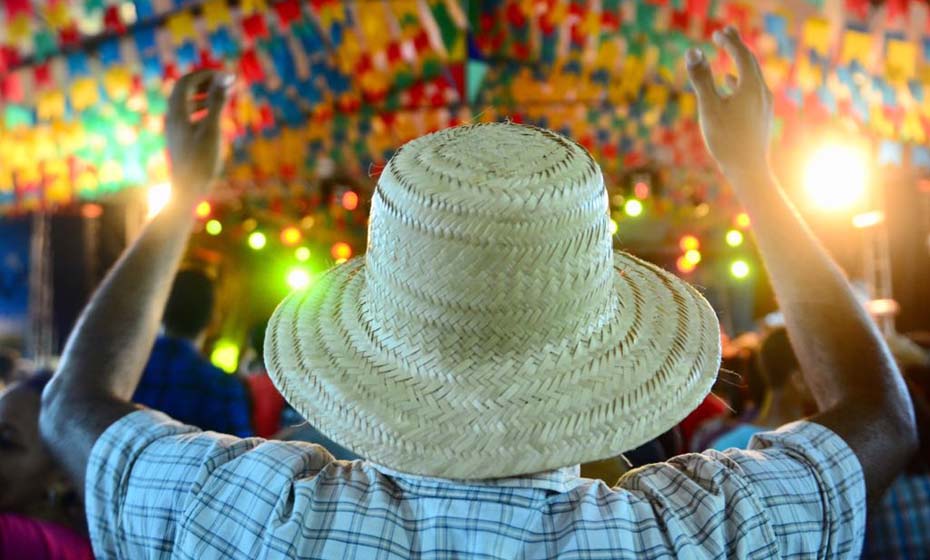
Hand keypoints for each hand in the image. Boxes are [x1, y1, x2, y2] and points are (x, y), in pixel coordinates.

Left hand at [166, 70, 232, 199]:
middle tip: (224, 82)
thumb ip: (218, 102)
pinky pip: (188, 116)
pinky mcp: (180, 139)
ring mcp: (175, 129)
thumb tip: (226, 77)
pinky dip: (202, 109)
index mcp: (177, 113)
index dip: (204, 74)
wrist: (187, 190)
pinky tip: (214, 117)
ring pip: (186, 103)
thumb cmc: (201, 161)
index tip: (224, 75)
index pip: (186, 81)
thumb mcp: (212, 129)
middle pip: (184, 90)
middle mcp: (172, 118)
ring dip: (203, 95)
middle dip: (204, 82)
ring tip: (222, 96)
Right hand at [686, 26, 772, 178]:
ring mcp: (764, 104)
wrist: (749, 171)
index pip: (741, 54)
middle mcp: (761, 92)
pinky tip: (731, 85)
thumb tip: (692, 51)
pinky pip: (752, 89)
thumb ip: (701, 78)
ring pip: (753, 75)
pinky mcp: (761, 116)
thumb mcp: (709, 108)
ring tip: (731, 54)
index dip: (729, 41)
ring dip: (740, 62)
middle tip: (726, 33)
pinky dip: (741, 79)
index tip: (717, 33)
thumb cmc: (727, 140)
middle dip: (737, 46)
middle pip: (750, 61)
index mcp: (750, 86)